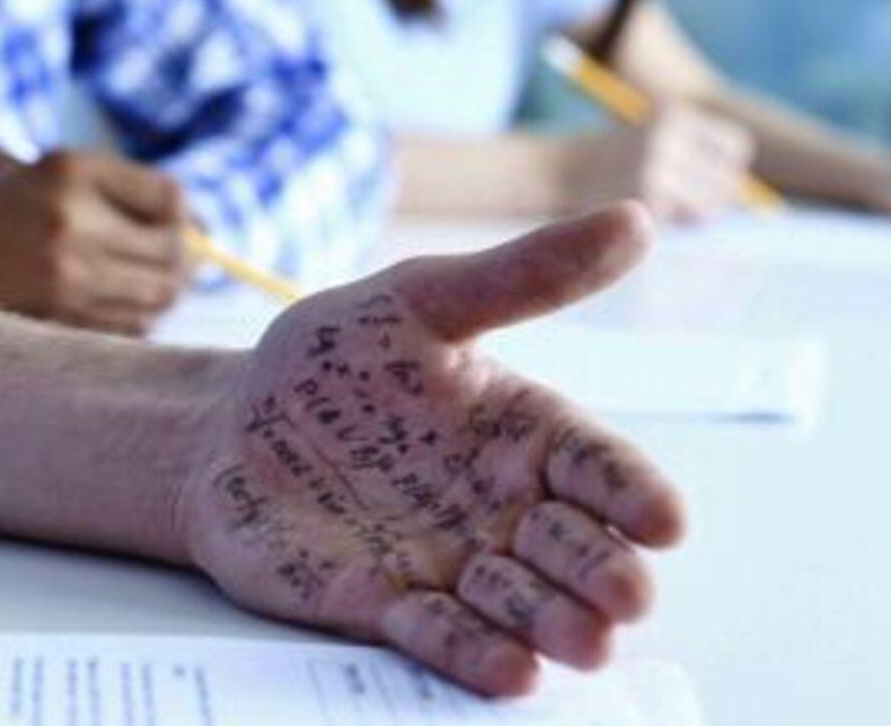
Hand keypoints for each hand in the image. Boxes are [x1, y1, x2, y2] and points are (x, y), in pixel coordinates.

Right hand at [0, 150, 191, 333]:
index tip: (188, 227)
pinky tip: (111, 309)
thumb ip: (104, 187)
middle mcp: (72, 219)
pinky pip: (124, 328)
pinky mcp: (50, 316)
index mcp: (71, 168)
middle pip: (174, 252)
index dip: (189, 217)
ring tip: (143, 287)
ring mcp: (62, 273)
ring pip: (156, 296)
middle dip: (185, 262)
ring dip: (161, 295)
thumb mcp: (37, 166)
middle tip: (180, 265)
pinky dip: (132, 322)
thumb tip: (187, 224)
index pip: (170, 198)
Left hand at [177, 205, 684, 695]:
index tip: (664, 520)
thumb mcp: (421, 299)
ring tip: (580, 640)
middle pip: (573, 548)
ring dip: (554, 625)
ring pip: (519, 604)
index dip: (634, 495)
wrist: (226, 426)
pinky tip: (509, 671)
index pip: (600, 468)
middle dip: (603, 574)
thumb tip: (635, 220)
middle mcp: (502, 508)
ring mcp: (449, 564)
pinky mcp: (387, 607)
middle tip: (623, 594)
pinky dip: (474, 655)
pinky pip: (440, 639)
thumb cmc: (333, 362)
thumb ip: (524, 275)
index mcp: (524, 433)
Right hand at [569, 105, 754, 224]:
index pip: (736, 147)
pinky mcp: (642, 205)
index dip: (725, 166)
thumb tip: (747, 197)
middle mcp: (668, 138)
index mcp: (675, 114)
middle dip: (712, 195)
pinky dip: (667, 225)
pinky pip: (678, 224)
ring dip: (693, 214)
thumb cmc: (615, 157)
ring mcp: (654, 171)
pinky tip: (640, 213)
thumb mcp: (656, 137)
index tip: (705, 175)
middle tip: (682, 198)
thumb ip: (699, 158)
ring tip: (663, 208)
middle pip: (727, 180)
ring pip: (708, 207)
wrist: (555, 170)